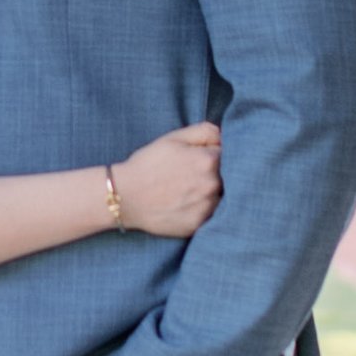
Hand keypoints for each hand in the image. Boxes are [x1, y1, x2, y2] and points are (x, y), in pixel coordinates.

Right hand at [113, 122, 220, 237]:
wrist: (125, 196)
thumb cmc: (148, 164)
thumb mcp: (174, 138)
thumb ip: (205, 131)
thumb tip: (227, 136)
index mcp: (209, 159)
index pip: (230, 154)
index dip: (216, 155)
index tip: (203, 159)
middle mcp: (213, 184)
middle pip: (229, 177)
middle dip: (216, 174)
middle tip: (193, 176)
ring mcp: (207, 206)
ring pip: (221, 197)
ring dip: (211, 193)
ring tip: (188, 191)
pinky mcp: (199, 224)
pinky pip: (211, 215)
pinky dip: (203, 209)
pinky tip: (186, 204)